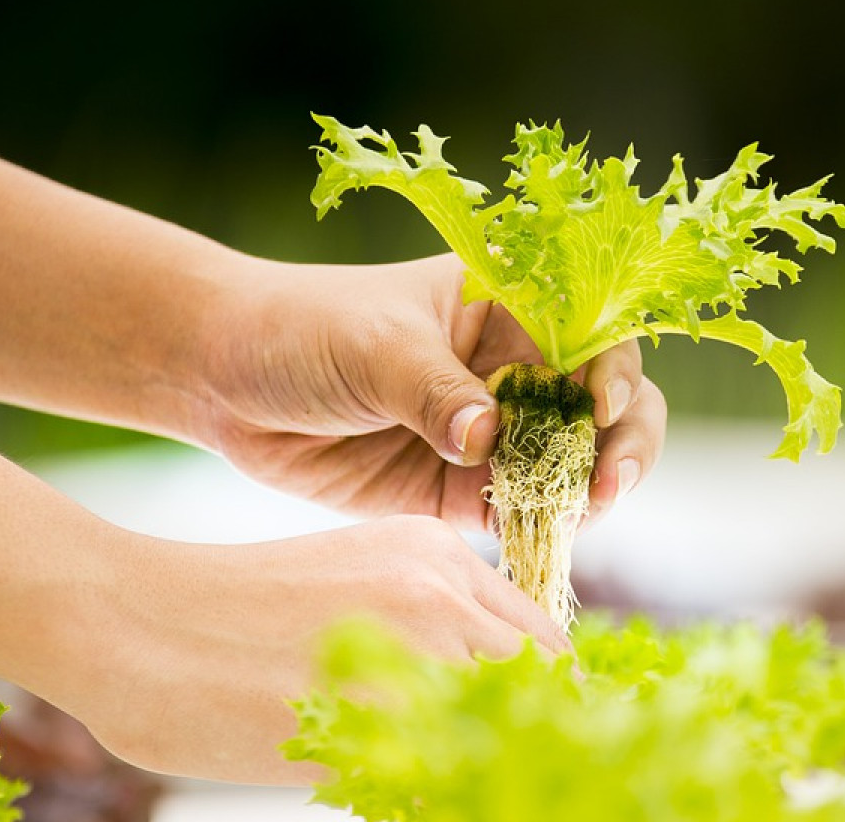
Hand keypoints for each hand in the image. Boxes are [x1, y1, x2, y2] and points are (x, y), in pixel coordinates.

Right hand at [60, 516, 566, 783]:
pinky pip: (441, 778)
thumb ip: (426, 624)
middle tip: (493, 774)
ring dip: (484, 766)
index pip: (542, 643)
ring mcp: (413, 652)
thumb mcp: (351, 583)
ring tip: (430, 776)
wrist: (132, 620)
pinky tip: (384, 789)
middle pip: (544, 687)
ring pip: (504, 733)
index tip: (524, 742)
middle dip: (530, 738)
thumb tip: (486, 699)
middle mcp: (441, 593)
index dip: (542, 702)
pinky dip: (431, 793)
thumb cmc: (229, 615)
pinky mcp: (373, 717)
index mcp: (437, 554)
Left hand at [176, 253, 666, 531]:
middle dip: (621, 444)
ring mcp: (491, 431)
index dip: (613, 373)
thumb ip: (433, 391)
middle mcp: (513, 367)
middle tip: (608, 485)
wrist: (223, 379)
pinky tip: (536, 540)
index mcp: (508, 304)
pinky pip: (519, 512)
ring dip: (584, 493)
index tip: (600, 409)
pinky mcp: (458, 488)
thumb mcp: (373, 347)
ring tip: (575, 516)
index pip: (591, 335)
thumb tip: (488, 438)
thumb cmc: (303, 329)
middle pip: (602, 405)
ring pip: (570, 466)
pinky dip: (537, 528)